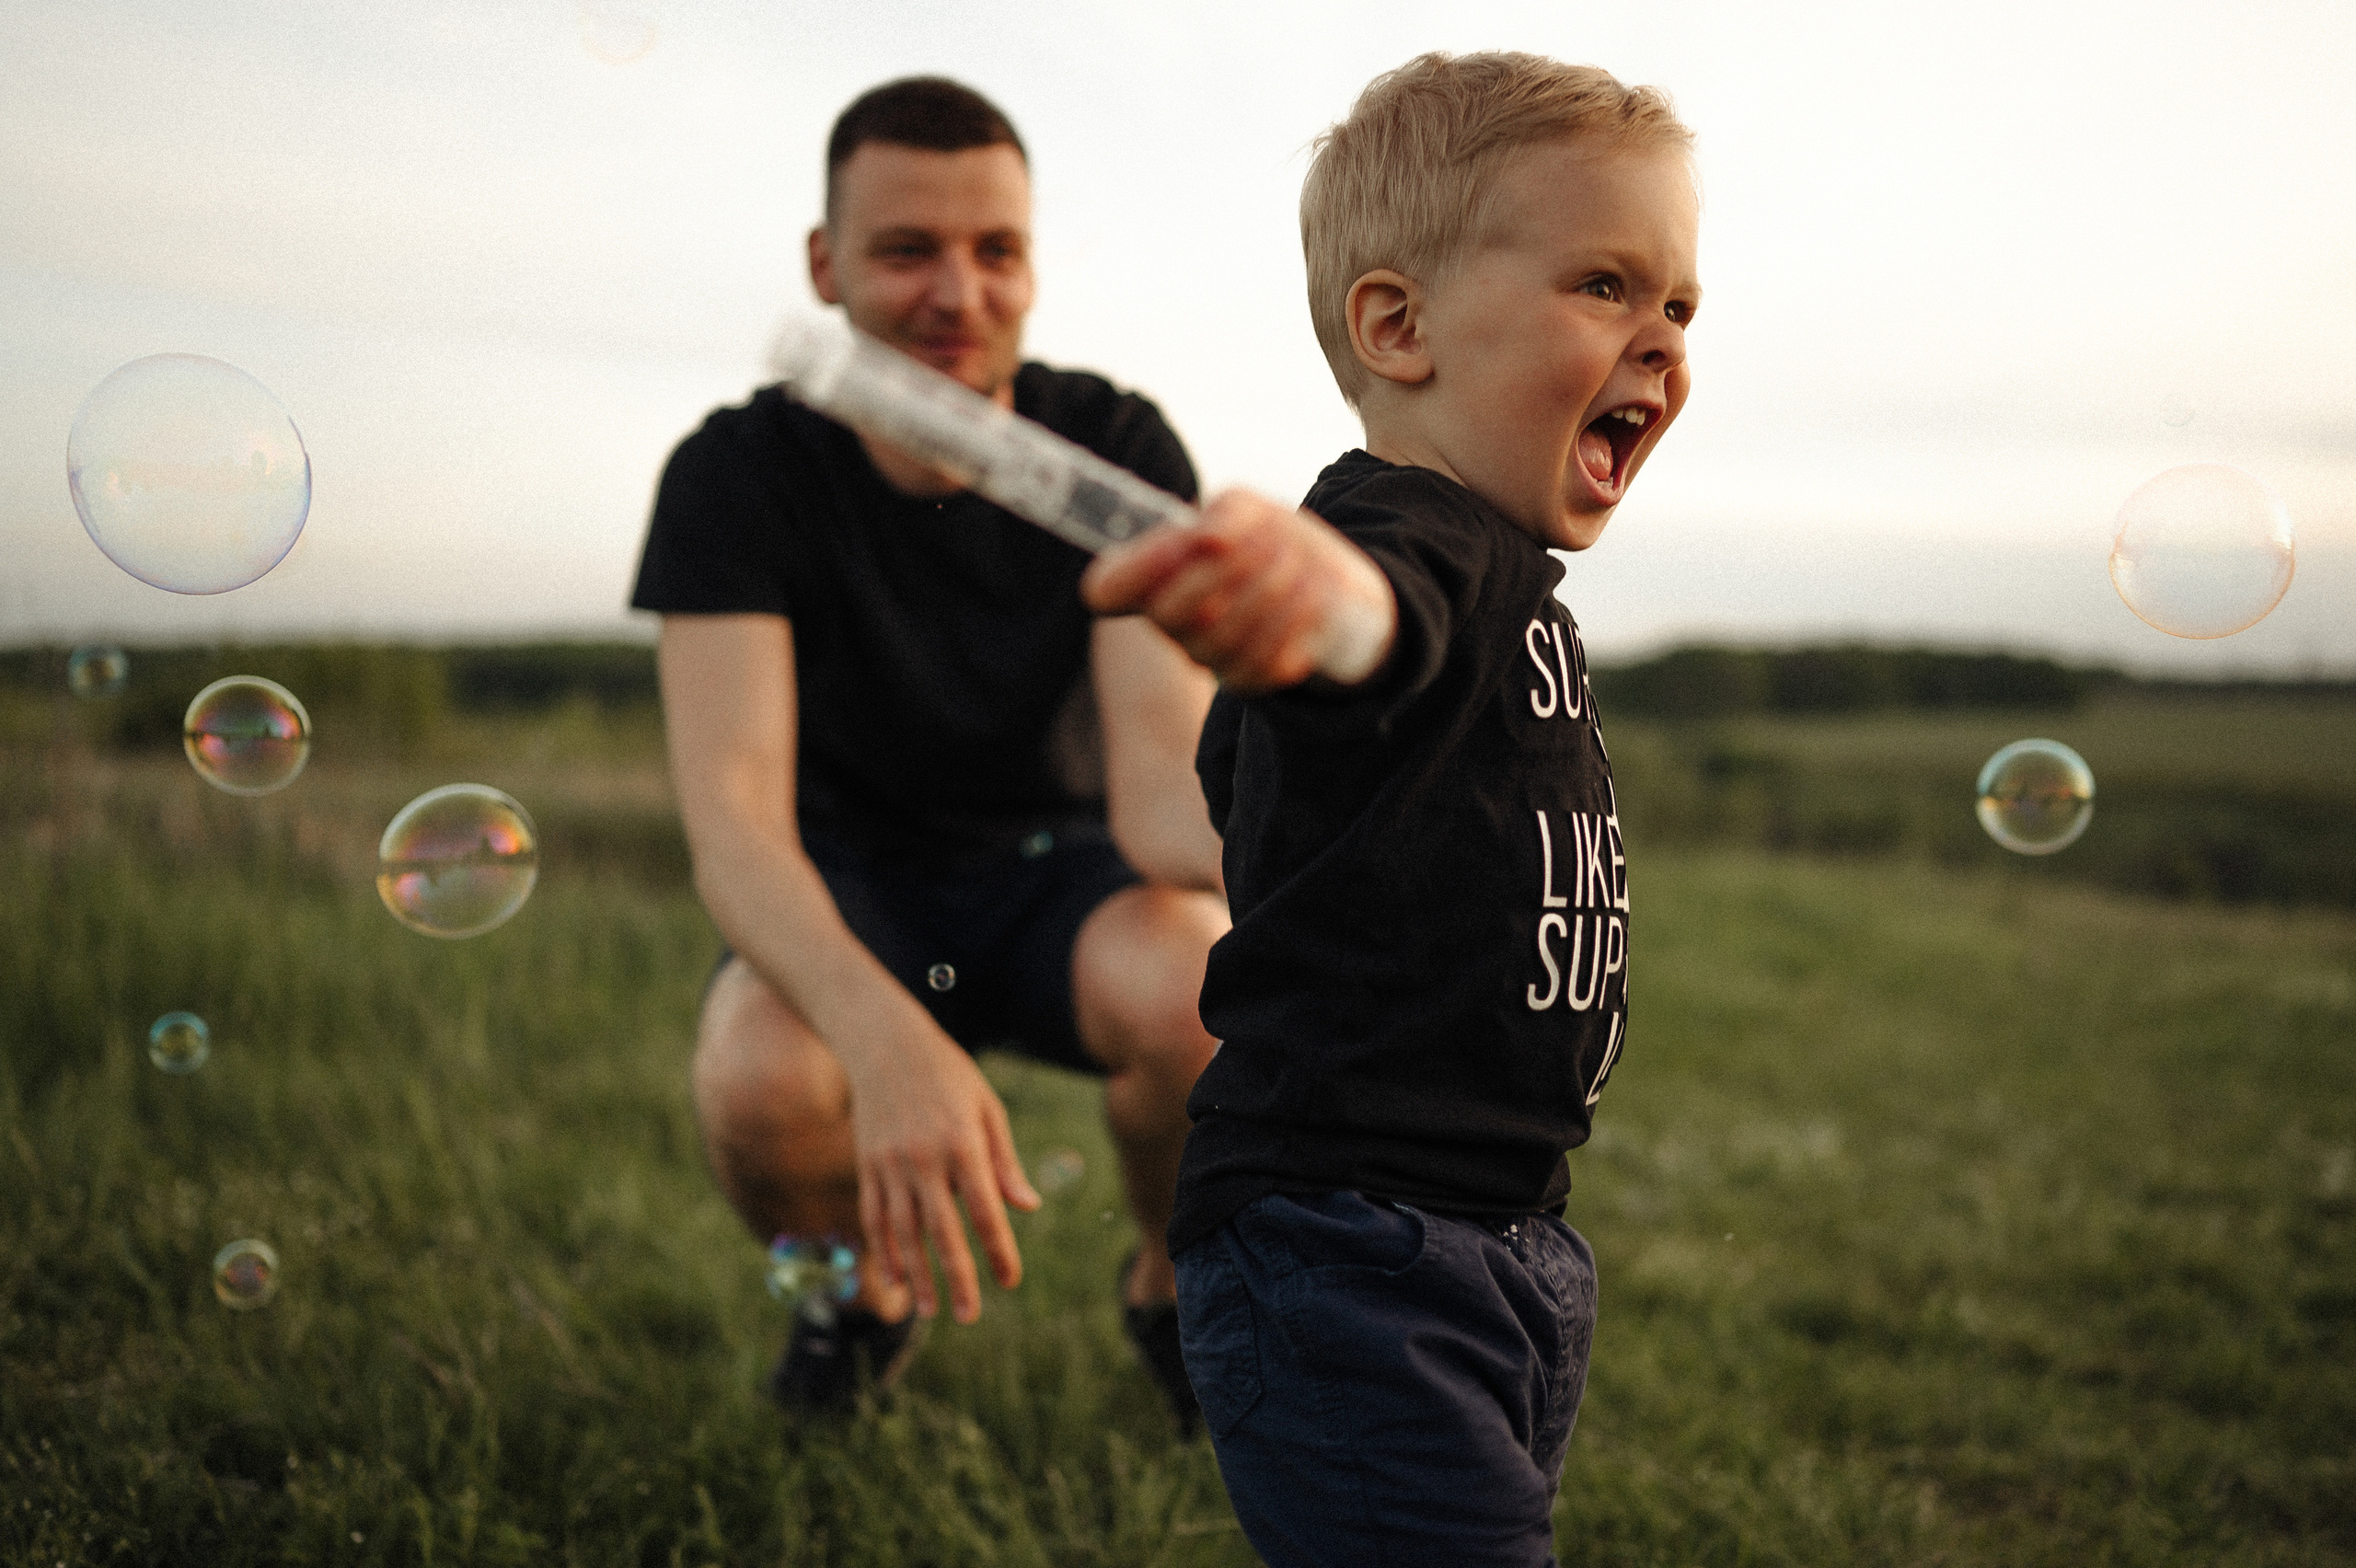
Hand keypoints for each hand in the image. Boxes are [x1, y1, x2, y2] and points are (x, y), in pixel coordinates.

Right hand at [845, 1027, 1040, 1323]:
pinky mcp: (867, 1166)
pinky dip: (884, 1250)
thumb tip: (1029, 1207)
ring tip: (931, 1311)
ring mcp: (890, 1164)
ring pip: (904, 1232)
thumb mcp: (988, 1109)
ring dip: (918, 1275)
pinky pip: (875, 1217)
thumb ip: (1005, 1163)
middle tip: (968, 1316)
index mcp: (963, 1144)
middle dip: (957, 1277)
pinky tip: (895, 1279)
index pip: (984, 1210)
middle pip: (942, 1231)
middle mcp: (924, 1159)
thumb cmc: (949, 1076)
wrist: (885, 1044)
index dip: (998, 1250)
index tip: (1010, 1280)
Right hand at [1081, 488, 1394, 693]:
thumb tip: (1213, 539)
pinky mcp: (1248, 680)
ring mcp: (1207, 656)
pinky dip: (1292, 621)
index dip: (1133, 570)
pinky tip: (1312, 594)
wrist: (1325, 581)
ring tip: (1295, 562)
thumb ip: (1226, 514)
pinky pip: (1262, 660)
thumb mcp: (1248, 510)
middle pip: (1169, 611)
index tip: (1190, 540)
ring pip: (1220, 636)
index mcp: (1157, 574)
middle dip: (1224, 572)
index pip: (1107, 588)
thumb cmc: (1269, 539)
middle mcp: (1172, 622)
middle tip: (1267, 542)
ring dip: (1266, 591)